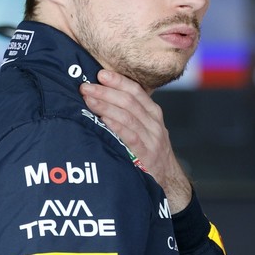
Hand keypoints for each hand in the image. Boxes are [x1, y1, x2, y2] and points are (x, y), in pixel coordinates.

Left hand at [80, 69, 191, 212]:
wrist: (168, 179)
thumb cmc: (149, 150)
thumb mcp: (145, 128)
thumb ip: (129, 113)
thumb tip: (101, 95)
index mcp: (152, 113)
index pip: (136, 91)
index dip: (118, 81)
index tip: (100, 74)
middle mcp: (154, 123)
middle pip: (129, 101)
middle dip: (106, 92)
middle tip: (86, 87)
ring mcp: (152, 139)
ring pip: (128, 116)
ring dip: (106, 106)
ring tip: (88, 100)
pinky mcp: (147, 155)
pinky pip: (131, 137)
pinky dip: (116, 126)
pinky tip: (103, 120)